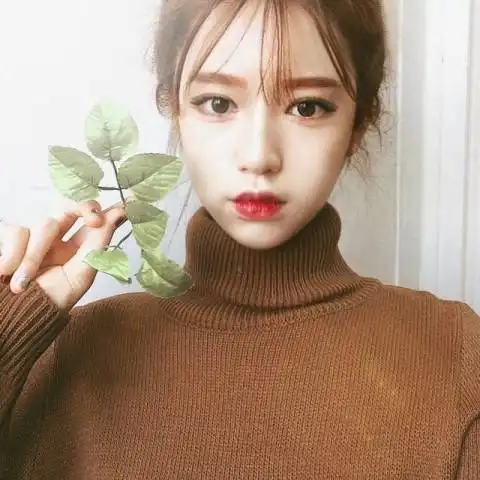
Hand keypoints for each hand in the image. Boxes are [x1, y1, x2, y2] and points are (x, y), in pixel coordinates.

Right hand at [0, 200, 125, 310]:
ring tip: (22, 283)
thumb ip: (97, 246)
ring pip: (46, 223)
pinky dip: (13, 255)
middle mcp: (55, 239)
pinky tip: (6, 272)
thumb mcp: (79, 276)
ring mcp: (32, 236)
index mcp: (75, 250)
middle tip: (95, 220)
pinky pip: (17, 232)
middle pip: (73, 208)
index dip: (108, 212)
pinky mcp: (8, 236)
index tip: (124, 207)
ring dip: (33, 256)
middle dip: (86, 208)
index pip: (93, 224)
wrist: (14, 316)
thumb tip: (117, 217)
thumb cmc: (47, 302)